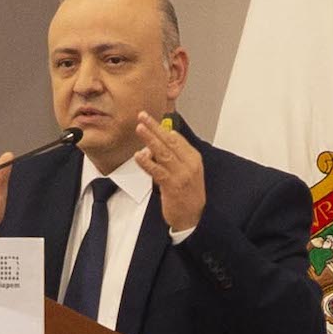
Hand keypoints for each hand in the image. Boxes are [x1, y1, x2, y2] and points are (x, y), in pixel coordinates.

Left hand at [134, 114, 204, 238]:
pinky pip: (157, 171)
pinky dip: (147, 162)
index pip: (177, 138)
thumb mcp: (186, 171)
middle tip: (142, 116)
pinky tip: (139, 156)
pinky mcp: (172, 185)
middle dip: (155, 127)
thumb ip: (174, 157)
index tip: (151, 120)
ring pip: (163, 152)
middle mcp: (189, 164)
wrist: (194, 217)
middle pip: (170, 141)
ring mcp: (181, 174)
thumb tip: (155, 146)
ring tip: (140, 128)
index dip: (163, 128)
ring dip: (150, 139)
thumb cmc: (188, 194)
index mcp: (193, 158)